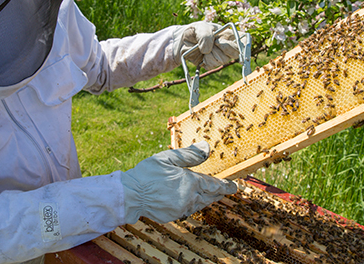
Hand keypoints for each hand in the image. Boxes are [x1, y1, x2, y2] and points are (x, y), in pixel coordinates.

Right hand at [120, 141, 236, 223]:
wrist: (130, 195)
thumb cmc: (148, 174)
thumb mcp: (169, 158)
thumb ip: (190, 155)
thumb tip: (206, 148)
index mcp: (191, 183)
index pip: (214, 185)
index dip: (226, 186)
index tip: (234, 186)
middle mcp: (189, 198)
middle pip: (210, 197)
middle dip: (218, 193)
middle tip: (224, 190)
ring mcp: (181, 209)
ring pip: (200, 205)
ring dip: (206, 200)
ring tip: (209, 195)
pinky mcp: (172, 216)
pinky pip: (188, 210)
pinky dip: (192, 205)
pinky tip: (189, 201)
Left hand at [173, 22, 241, 69]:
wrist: (183, 40)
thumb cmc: (195, 31)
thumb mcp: (200, 27)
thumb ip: (205, 35)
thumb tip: (207, 50)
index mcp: (228, 35)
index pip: (243, 40)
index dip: (244, 45)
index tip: (239, 48)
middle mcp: (227, 47)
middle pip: (235, 53)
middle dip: (224, 48)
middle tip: (216, 42)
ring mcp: (220, 56)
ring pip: (223, 60)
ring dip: (212, 54)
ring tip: (204, 48)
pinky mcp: (211, 64)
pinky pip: (212, 65)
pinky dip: (206, 61)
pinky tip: (202, 56)